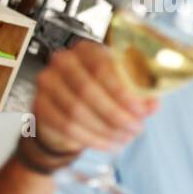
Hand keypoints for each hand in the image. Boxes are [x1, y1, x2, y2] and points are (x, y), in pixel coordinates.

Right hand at [25, 39, 157, 168]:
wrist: (71, 108)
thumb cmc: (103, 92)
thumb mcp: (127, 88)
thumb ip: (141, 94)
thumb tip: (152, 104)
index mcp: (88, 50)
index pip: (102, 67)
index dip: (123, 92)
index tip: (141, 111)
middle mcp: (64, 61)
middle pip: (88, 90)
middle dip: (116, 115)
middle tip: (136, 129)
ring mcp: (48, 82)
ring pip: (76, 111)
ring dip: (105, 130)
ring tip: (125, 138)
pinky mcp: (40, 105)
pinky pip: (66, 126)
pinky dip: (91, 139)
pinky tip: (108, 144)